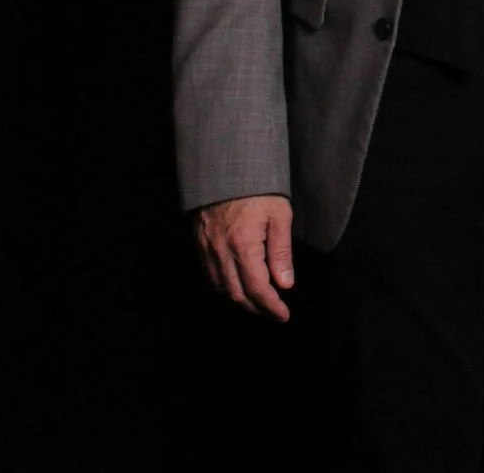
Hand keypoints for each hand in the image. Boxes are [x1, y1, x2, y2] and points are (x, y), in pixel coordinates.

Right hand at [193, 194, 295, 320]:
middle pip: (237, 294)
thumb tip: (285, 284)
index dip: (271, 306)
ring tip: (258, 304)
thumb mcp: (279, 215)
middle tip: (273, 313)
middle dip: (256, 308)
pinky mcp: (198, 243)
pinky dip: (223, 287)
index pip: (258, 288)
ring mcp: (206, 249)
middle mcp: (220, 252)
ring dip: (239, 300)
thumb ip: (281, 252)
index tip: (283, 315)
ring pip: (220, 288)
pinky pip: (209, 275)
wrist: (224, 168)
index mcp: (243, 245)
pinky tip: (237, 286)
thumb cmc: (258, 189)